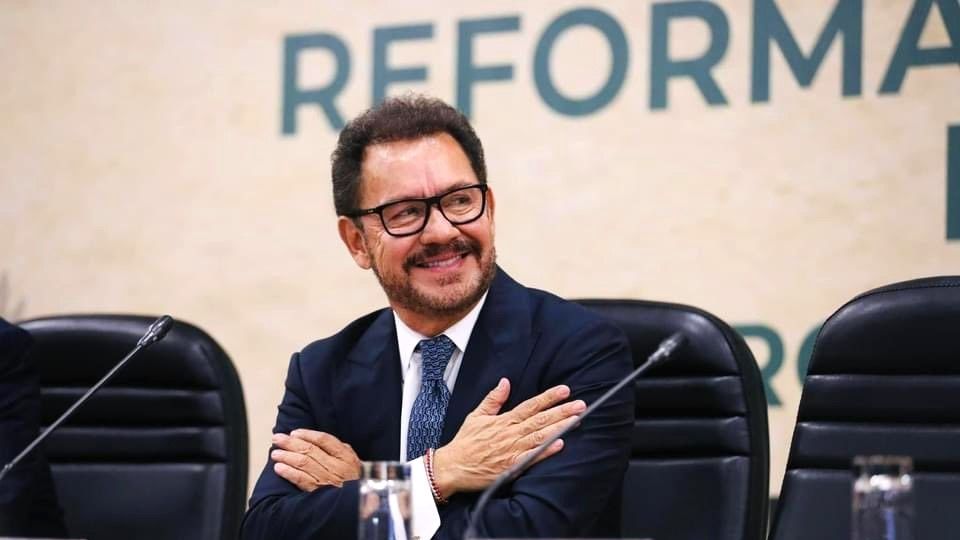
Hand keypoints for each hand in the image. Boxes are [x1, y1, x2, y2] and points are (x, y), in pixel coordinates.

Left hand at [270, 429, 361, 490]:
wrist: (359, 505)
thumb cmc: (354, 482)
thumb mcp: (354, 462)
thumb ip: (342, 449)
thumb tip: (322, 440)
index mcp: (345, 456)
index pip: (324, 440)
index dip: (307, 435)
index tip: (294, 432)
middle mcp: (336, 466)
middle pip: (310, 450)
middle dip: (291, 443)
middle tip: (277, 438)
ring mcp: (326, 480)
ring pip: (303, 464)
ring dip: (287, 456)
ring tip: (275, 453)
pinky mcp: (318, 493)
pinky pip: (301, 480)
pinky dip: (288, 473)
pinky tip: (279, 468)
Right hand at [432, 378, 584, 498]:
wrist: (452, 467)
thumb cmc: (465, 442)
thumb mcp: (476, 416)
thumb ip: (493, 399)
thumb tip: (505, 382)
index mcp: (504, 421)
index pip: (530, 406)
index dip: (548, 398)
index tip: (565, 390)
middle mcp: (510, 433)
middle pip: (540, 419)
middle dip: (562, 411)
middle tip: (581, 404)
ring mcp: (512, 450)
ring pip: (540, 436)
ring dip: (559, 427)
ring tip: (576, 420)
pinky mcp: (511, 466)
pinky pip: (531, 457)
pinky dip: (545, 451)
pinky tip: (559, 444)